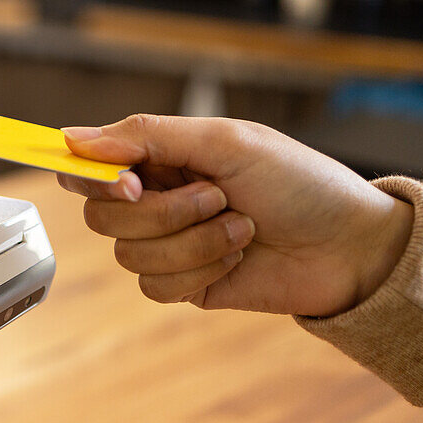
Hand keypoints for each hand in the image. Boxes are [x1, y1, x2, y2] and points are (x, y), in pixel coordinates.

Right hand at [57, 115, 413, 316]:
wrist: (351, 246)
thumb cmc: (297, 182)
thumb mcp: (224, 142)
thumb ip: (146, 135)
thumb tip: (71, 137)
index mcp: (158, 157)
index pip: (89, 167)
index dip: (93, 177)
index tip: (129, 182)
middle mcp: (154, 199)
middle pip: (101, 216)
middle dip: (161, 212)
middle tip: (214, 196)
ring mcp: (167, 244)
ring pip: (129, 254)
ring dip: (193, 241)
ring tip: (240, 226)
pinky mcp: (183, 284)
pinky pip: (155, 287)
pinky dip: (200, 270)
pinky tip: (237, 256)